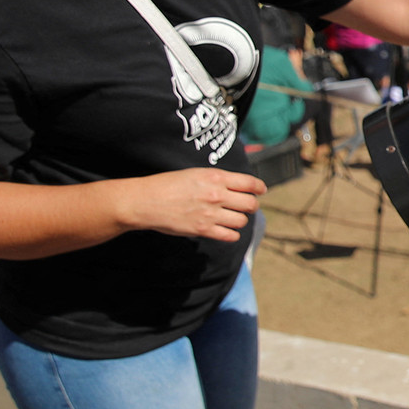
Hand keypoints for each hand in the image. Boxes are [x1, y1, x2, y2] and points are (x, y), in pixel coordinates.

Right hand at [124, 168, 267, 243]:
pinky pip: (229, 236)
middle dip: (251, 205)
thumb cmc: (168, 184)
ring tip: (233, 217)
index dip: (259, 187)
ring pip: (241, 220)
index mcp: (216, 177)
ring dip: (240, 220)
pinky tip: (227, 231)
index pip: (250, 183)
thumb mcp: (196, 173)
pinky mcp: (203, 229)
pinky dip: (232, 234)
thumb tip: (235, 185)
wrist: (147, 201)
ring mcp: (211, 214)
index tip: (261, 190)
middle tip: (247, 206)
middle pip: (250, 204)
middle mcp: (217, 195)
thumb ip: (217, 179)